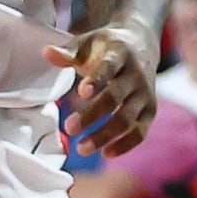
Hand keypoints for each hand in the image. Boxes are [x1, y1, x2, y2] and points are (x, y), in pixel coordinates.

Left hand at [50, 25, 159, 156]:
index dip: (97, 79)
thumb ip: (68, 52)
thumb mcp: (88, 43)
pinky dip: (125, 145)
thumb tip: (47, 53)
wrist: (142, 43)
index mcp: (120, 53)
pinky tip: (106, 153)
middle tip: (68, 128)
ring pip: (127, 119)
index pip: (109, 66)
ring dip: (104, 135)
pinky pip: (140, 132)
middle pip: (116, 97)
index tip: (81, 92)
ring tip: (81, 149)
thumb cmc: (107, 48)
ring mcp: (145, 93)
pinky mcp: (150, 110)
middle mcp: (136, 74)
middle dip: (92, 114)